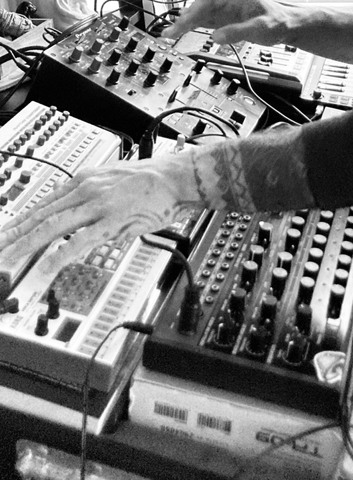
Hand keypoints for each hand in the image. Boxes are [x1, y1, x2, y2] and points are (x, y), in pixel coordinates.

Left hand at [0, 156, 198, 270]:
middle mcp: (85, 190)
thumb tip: (84, 220)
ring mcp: (98, 205)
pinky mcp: (114, 221)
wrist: (174, 178)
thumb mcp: (113, 183)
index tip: (5, 231)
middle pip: (40, 215)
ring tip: (9, 260)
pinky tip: (47, 265)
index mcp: (83, 181)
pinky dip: (62, 254)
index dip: (19, 219)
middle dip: (13, 234)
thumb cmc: (150, 182)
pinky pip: (83, 240)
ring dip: (27, 245)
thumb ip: (94, 200)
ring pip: (53, 226)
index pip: (43, 202)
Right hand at [162, 0, 294, 45]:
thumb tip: (216, 38)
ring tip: (170, 35)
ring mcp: (224, 10)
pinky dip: (193, 27)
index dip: (191, 14)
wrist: (285, 25)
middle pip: (198, 8)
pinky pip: (205, 21)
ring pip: (199, 15)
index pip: (206, 3)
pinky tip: (183, 31)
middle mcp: (225, 0)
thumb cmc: (277, 22)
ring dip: (185, 25)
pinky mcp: (224, 19)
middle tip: (168, 34)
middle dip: (183, 21)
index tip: (180, 25)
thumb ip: (237, 32)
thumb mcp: (259, 29)